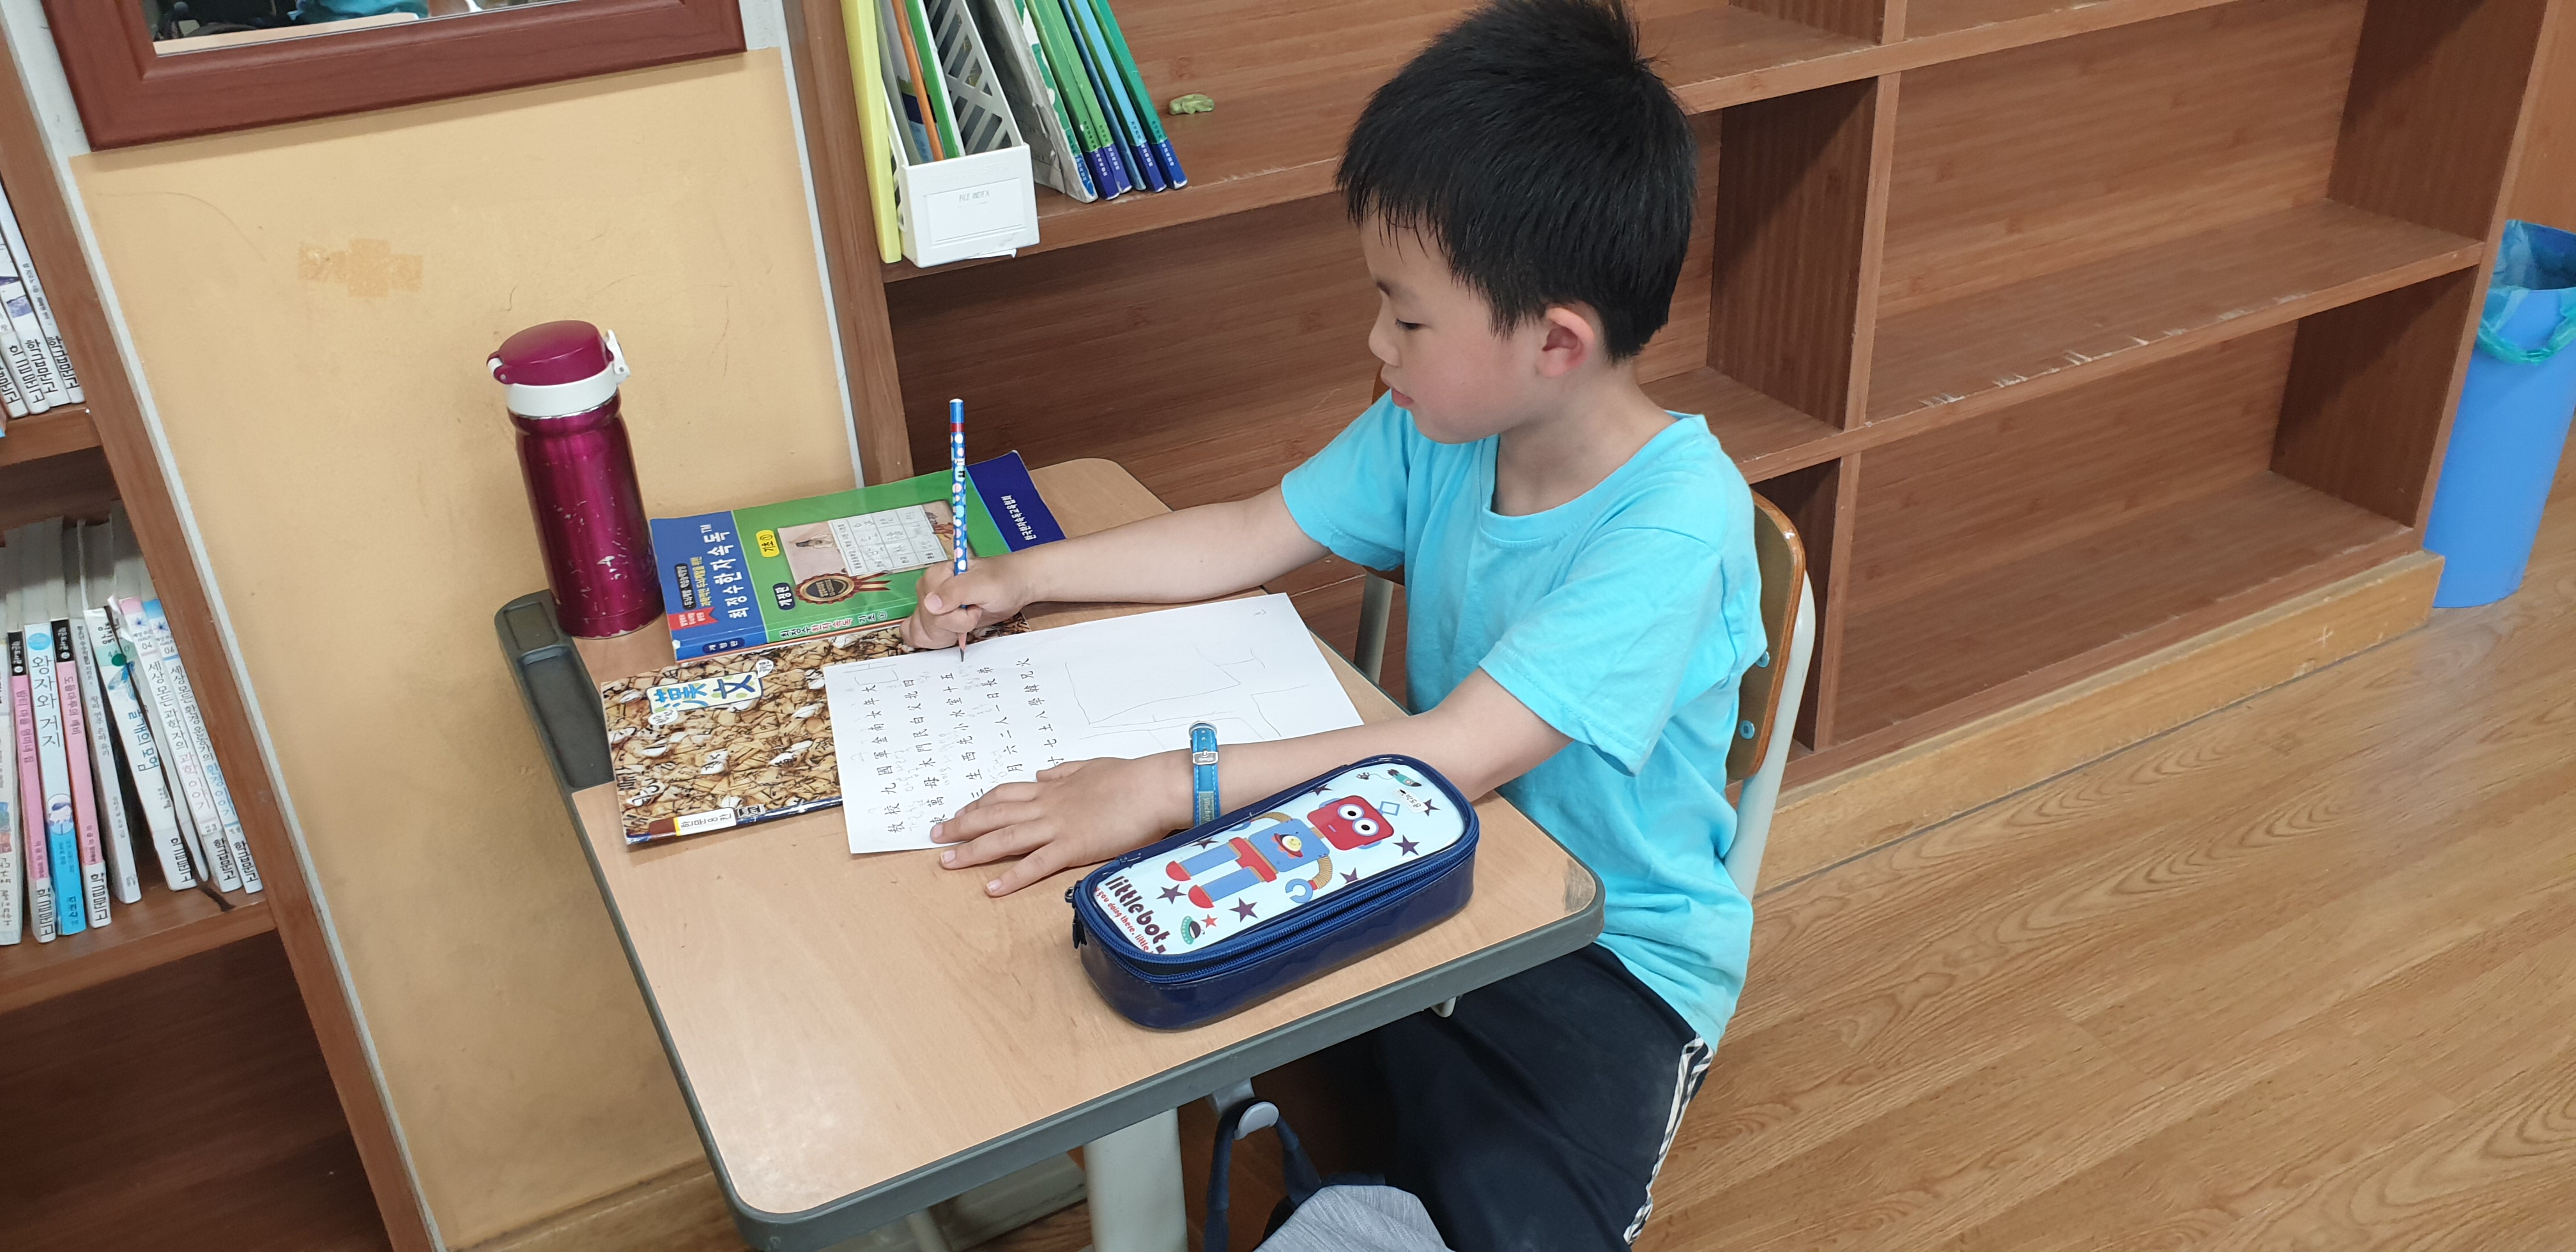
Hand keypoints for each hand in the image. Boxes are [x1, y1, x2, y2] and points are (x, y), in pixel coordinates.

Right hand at [904, 555, 1034, 649]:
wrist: (1014, 587)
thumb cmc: (1002, 581)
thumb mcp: (983, 584)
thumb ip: (956, 591)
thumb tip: (930, 605)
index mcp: (934, 577)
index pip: (930, 610)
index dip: (956, 616)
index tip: (974, 607)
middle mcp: (928, 592)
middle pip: (929, 624)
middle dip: (957, 625)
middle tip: (975, 610)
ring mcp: (932, 608)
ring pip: (925, 634)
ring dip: (950, 633)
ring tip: (967, 618)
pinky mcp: (937, 621)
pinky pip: (923, 637)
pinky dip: (939, 640)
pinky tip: (955, 631)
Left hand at [933, 753, 1191, 895]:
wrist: (1154, 786)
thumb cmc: (1131, 777)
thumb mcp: (1092, 767)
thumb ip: (1065, 772)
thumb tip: (1043, 775)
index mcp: (1052, 789)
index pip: (1005, 796)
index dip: (979, 805)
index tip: (961, 813)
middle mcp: (1047, 807)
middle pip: (994, 816)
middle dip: (962, 826)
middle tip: (935, 836)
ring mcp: (1057, 827)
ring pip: (1005, 839)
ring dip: (973, 851)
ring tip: (947, 861)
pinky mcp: (1073, 847)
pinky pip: (1035, 865)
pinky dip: (1011, 877)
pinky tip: (991, 888)